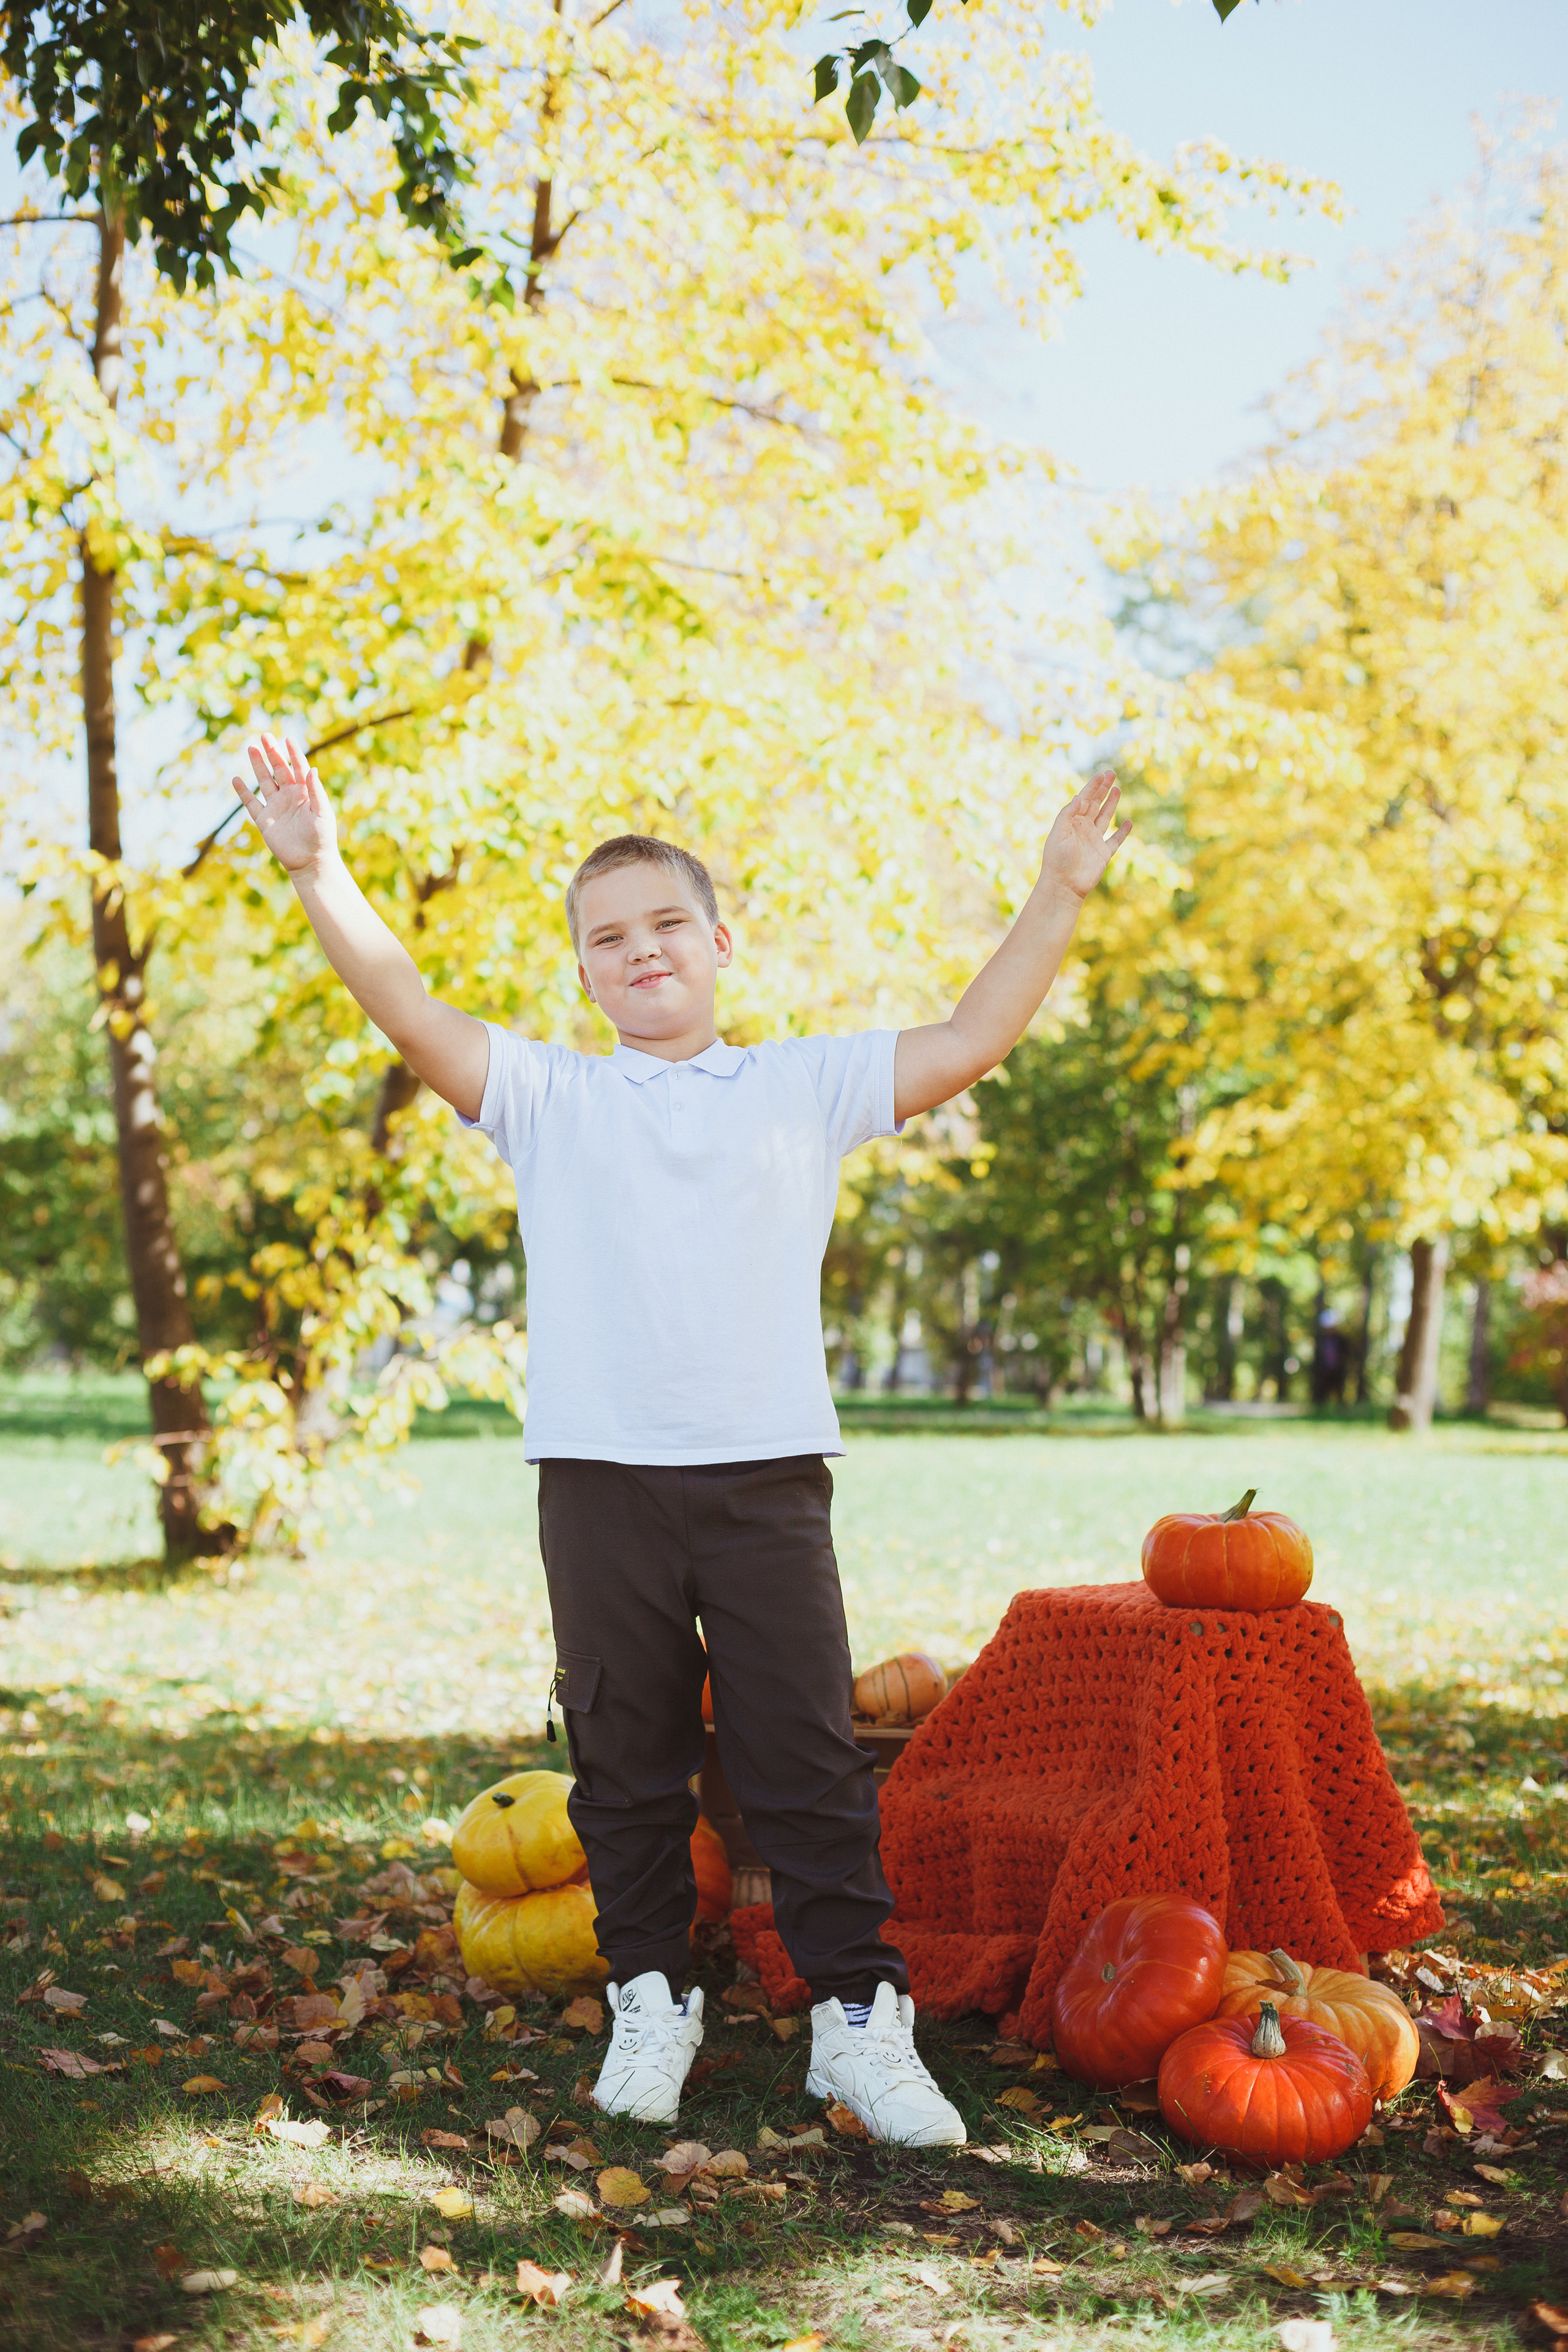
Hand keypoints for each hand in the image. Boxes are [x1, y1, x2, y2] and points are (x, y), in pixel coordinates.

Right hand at [230, 734, 337, 876]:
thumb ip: (316, 791)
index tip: (288, 738)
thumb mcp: (322, 813)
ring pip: (264, 781)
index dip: (293, 753)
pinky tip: (236, 779)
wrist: (310, 861)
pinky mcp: (265, 820)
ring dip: (258, 765)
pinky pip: (251, 803)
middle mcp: (289, 796)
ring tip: (251, 748)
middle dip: (272, 753)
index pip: (298, 767)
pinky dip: (243, 792)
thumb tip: (312, 769)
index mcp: (305, 792)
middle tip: (264, 736)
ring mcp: (276, 806)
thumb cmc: (321, 837)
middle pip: (279, 769)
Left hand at [1037, 767, 1130, 901]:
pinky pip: (1115, 840)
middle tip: (1112, 773)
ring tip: (1117, 789)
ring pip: (1106, 817)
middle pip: (1096, 804)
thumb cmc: (1057, 860)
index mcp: (1072, 822)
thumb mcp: (1059, 833)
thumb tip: (1079, 797)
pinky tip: (1129, 823)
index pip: (1084, 799)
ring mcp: (1094, 840)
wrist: (1064, 885)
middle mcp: (1084, 829)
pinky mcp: (1104, 854)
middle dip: (1103, 789)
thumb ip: (1068, 814)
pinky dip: (1123, 832)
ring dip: (1112, 803)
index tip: (1102, 774)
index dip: (1093, 786)